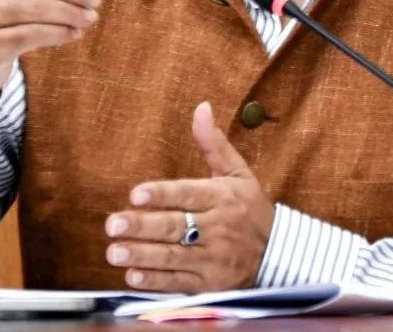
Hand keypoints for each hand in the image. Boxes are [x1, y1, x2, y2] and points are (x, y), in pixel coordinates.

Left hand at [104, 102, 275, 291]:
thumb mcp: (238, 172)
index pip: (188, 194)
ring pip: (173, 256)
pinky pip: (180, 283)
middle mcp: (217, 227)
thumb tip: (201, 107)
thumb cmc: (250, 208)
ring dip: (142, 254)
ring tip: (114, 251)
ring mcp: (213, 258)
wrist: (280, 254)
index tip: (136, 194)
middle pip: (175, 226)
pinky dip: (156, 282)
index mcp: (222, 197)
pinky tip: (133, 277)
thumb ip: (214, 143)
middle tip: (113, 224)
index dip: (161, 194)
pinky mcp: (210, 284)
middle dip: (142, 226)